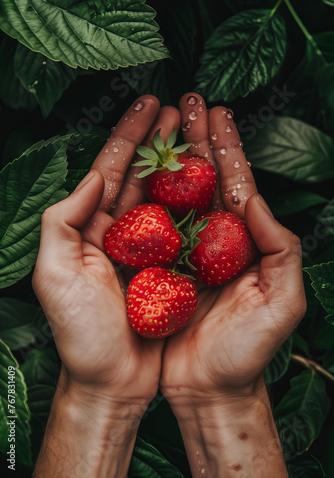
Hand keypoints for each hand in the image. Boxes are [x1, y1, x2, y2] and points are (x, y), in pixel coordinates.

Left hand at [32, 95, 179, 476]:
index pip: (111, 171)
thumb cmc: (80, 333)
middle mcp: (119, 233)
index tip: (149, 104)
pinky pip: (188, 230)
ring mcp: (148, 250)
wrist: (112, 380)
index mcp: (89, 229)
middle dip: (160, 140)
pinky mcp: (172, 269)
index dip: (129, 135)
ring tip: (198, 132)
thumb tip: (94, 176)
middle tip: (181, 108)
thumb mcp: (54, 275)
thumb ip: (63, 221)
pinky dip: (198, 205)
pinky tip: (211, 183)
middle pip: (142, 176)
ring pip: (167, 196)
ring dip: (182, 164)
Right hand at [159, 93, 305, 476]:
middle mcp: (214, 241)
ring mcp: (184, 252)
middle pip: (205, 180)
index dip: (227, 147)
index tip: (217, 113)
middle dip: (198, 139)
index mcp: (245, 243)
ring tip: (165, 120)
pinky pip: (151, 226)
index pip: (236, 184)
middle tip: (188, 101)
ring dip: (171, 157)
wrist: (208, 388)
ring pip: (177, 195)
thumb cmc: (247, 351)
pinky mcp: (158, 268)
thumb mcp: (283, 302)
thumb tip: (255, 201)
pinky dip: (146, 195)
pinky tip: (140, 169)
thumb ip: (281, 248)